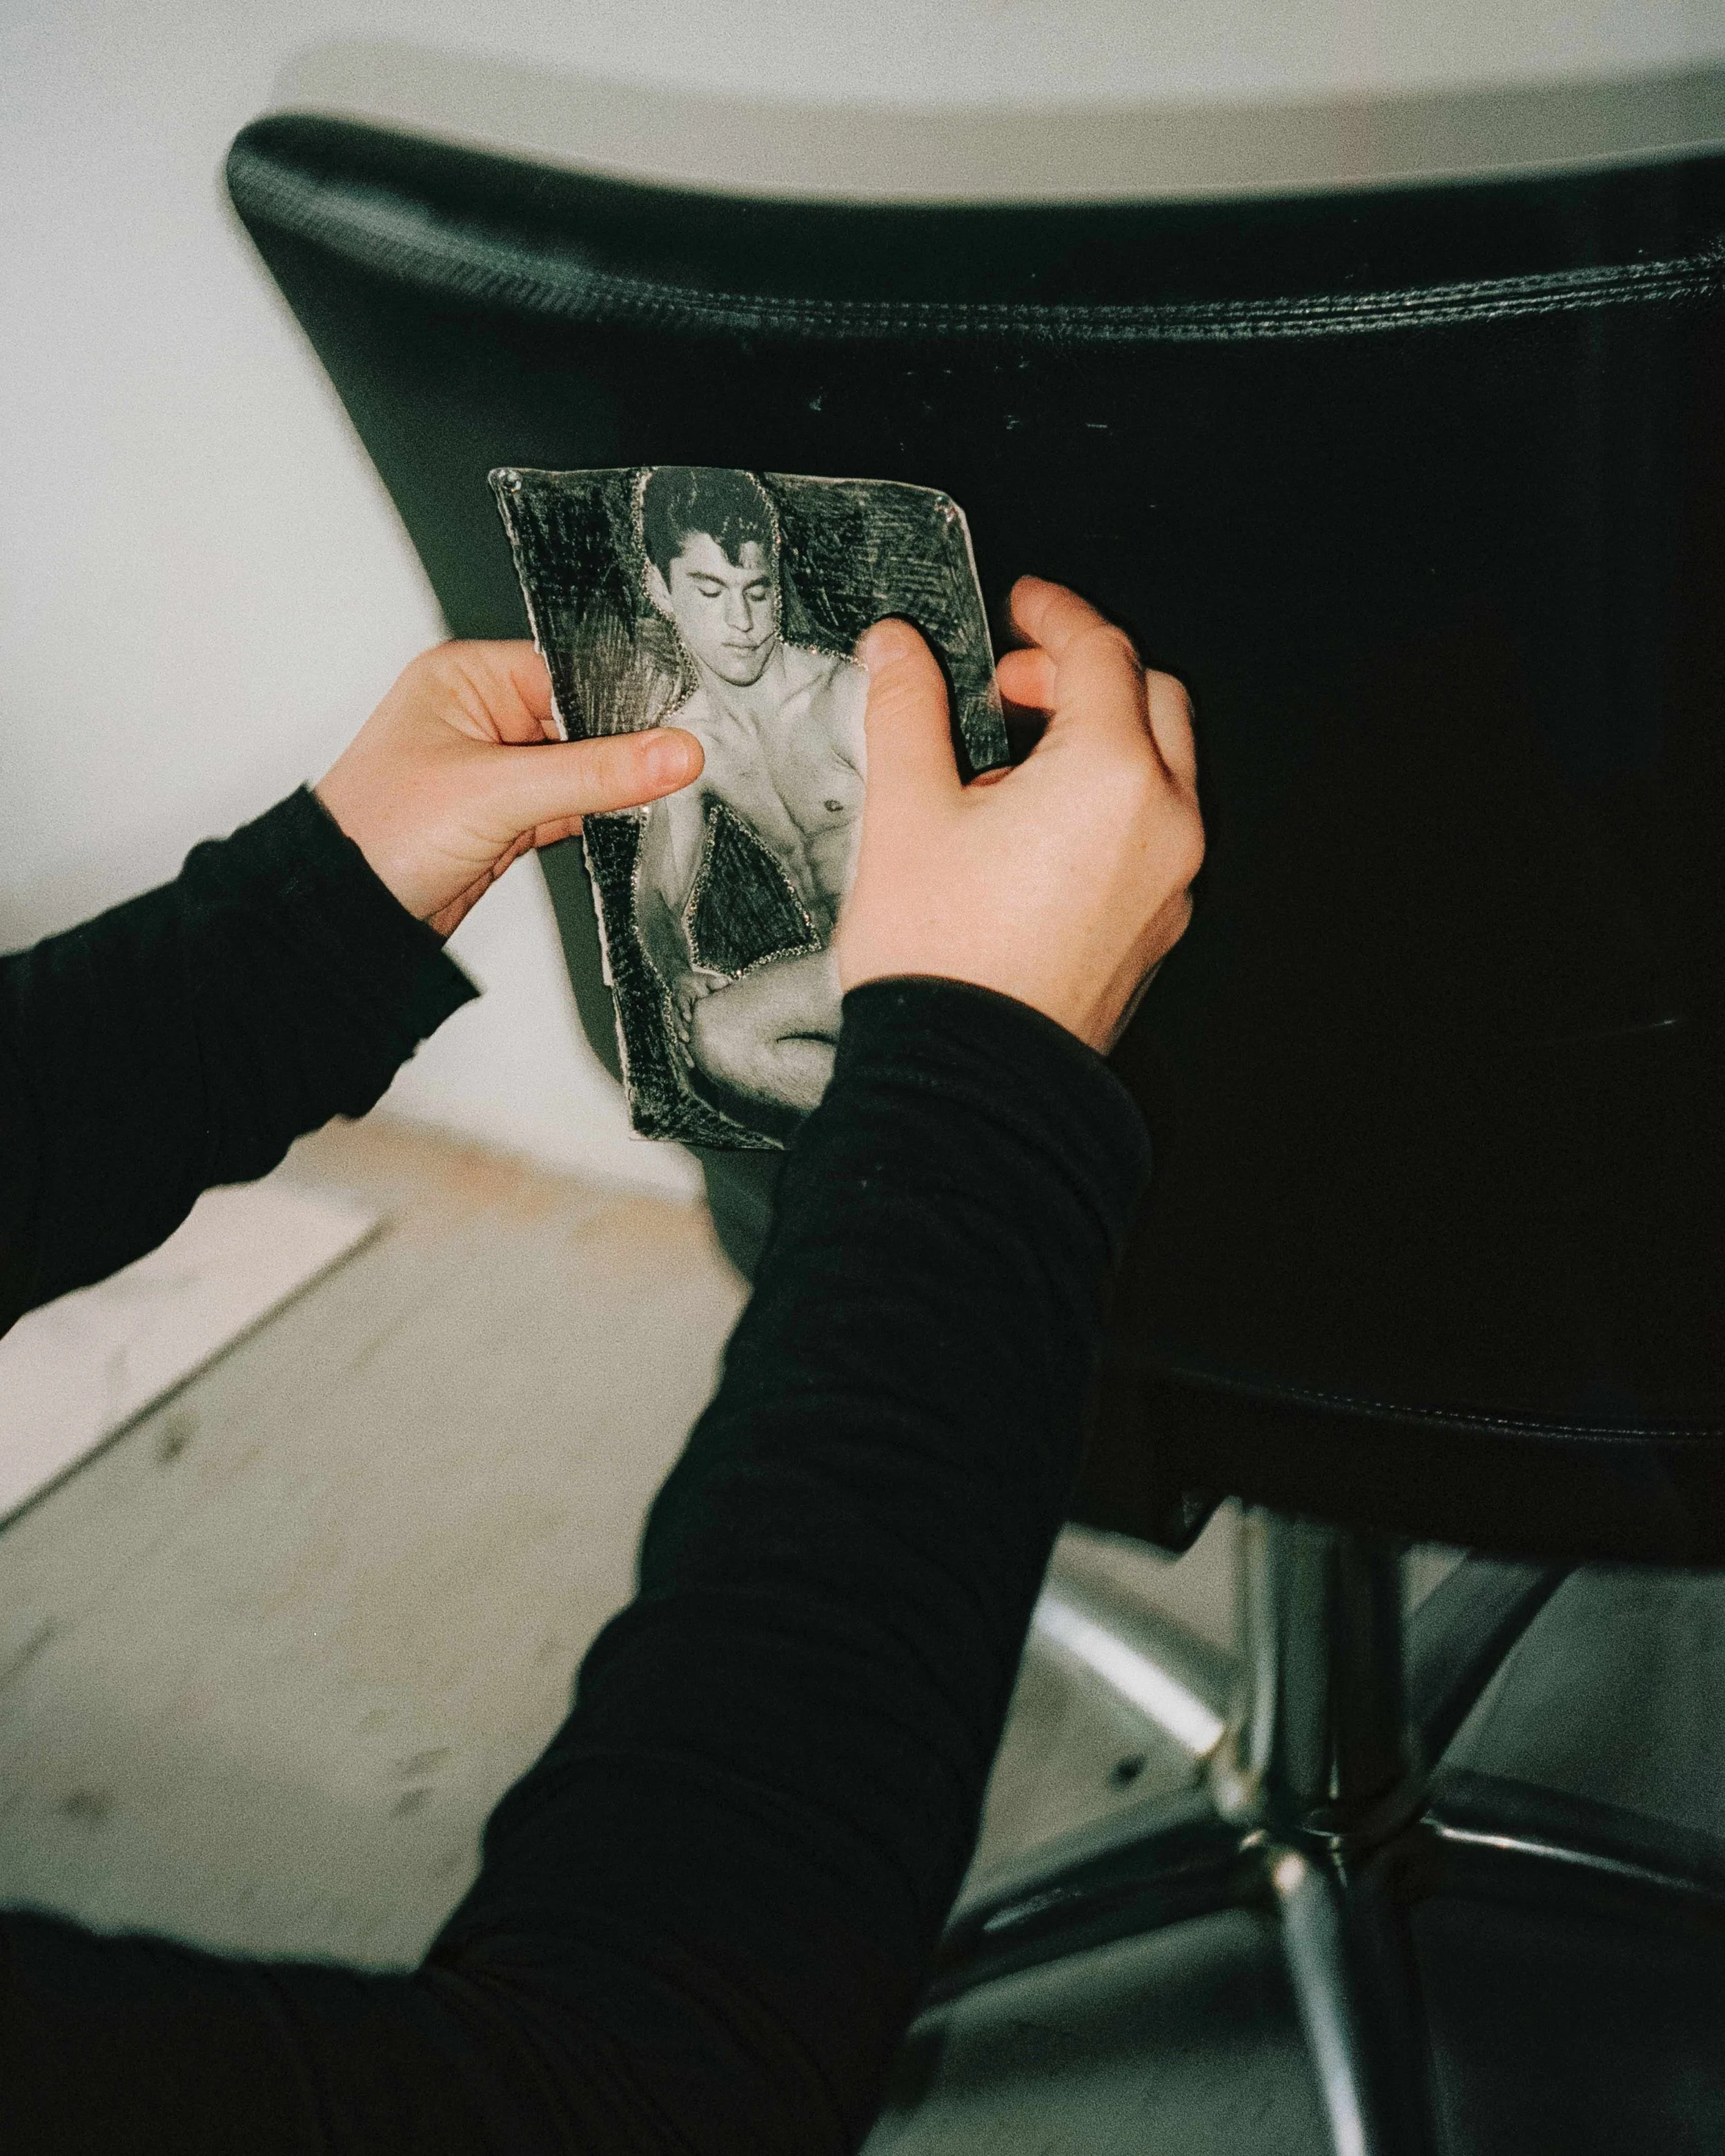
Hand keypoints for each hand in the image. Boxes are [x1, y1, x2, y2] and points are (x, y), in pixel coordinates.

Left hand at [316, 641, 701, 937]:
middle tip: (665, 769)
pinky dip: (593, 821)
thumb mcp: (499, 792)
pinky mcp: (506, 819)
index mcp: (466, 678)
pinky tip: (617, 827)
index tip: (673, 728)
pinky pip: (570, 808)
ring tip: (638, 802)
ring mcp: (495, 770)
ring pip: (580, 770)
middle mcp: (481, 717)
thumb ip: (595, 773)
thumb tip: (674, 752)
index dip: (623, 700)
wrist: (345, 915)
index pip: (570, 672)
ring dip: (605, 790)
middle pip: (582, 721)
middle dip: (618, 751)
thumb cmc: (378, 833)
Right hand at [669, 966, 728, 1061]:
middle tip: (686, 1038)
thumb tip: (725, 982)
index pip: (681, 1002)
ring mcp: (678, 1022)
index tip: (687, 1017)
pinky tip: (692, 1066)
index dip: (683, 1009)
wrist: (688, 986)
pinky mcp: (683, 1031)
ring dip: (683, 1048)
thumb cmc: (701, 983)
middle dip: (680, 1030)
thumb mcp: (707, 979)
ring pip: (678, 1036)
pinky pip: (682, 1044)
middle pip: (676, 1021)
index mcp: (682, 996)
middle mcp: (677, 1010)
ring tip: (689, 1060)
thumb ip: (715, 981)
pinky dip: (686, 1054)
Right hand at [836, 577, 1202, 1052]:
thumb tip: (900, 651)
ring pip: (1159, 769)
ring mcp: (1170, 880)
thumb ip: (906, 710)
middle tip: (1011, 685)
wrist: (969, 1084)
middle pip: (1150, 700)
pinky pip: (1150, 833)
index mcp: (1111, 776)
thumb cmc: (944, 964)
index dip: (1054, 613)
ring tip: (1006, 773)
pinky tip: (1031, 834)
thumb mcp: (904, 813)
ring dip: (1097, 740)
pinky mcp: (1156, 927)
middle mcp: (1162, 822)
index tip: (1024, 604)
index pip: (1099, 652)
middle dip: (1083, 675)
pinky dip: (1107, 803)